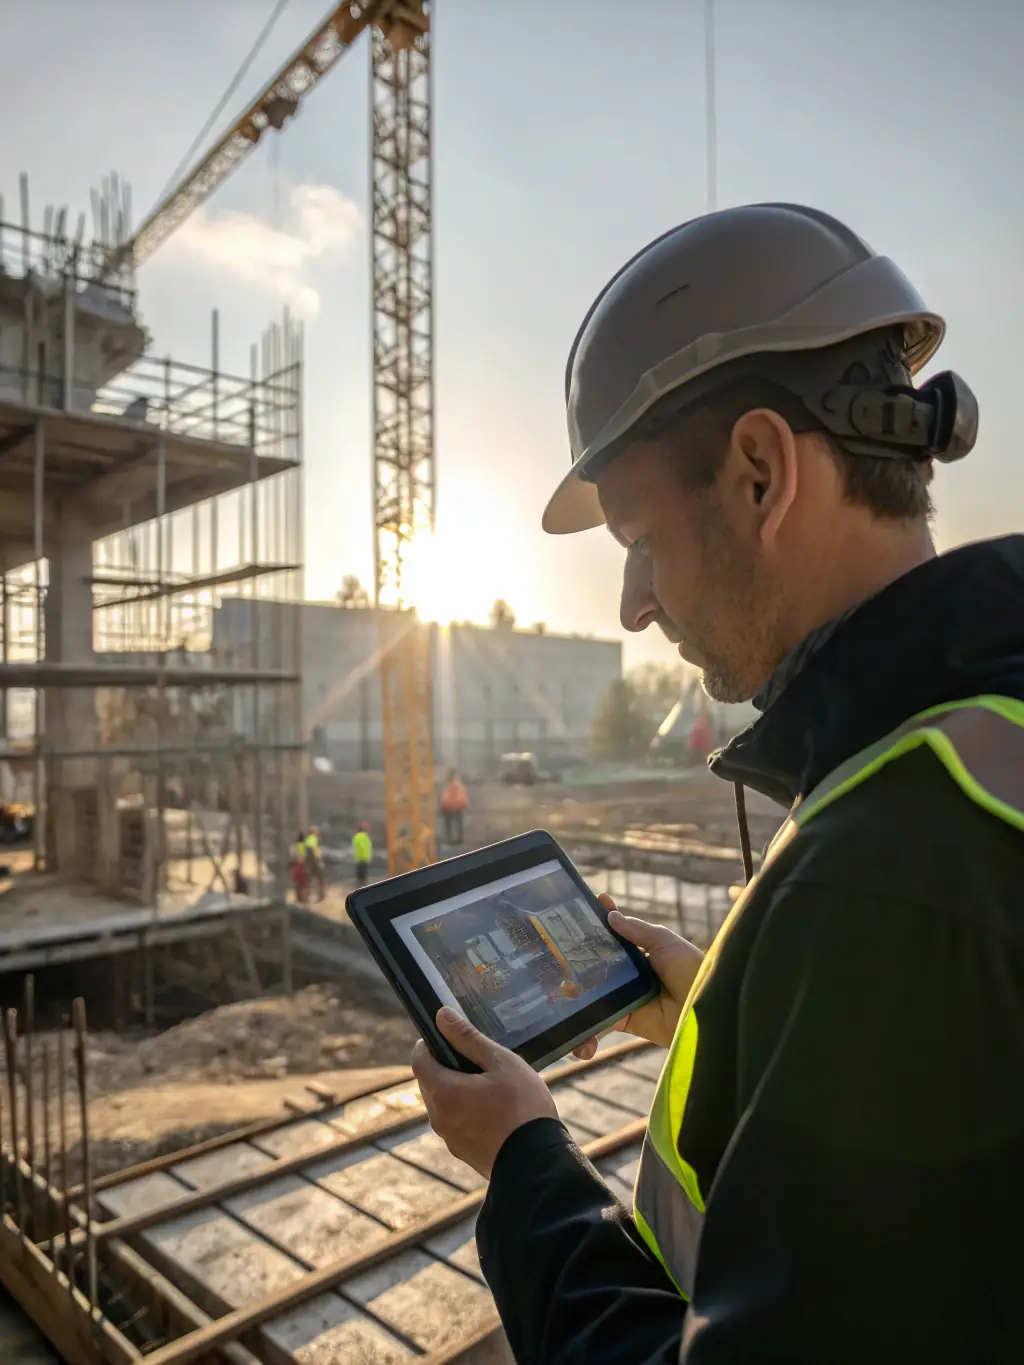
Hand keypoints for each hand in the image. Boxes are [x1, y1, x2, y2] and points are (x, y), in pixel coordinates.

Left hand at [411, 1006, 557, 1177]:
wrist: (537, 1162)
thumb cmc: (522, 1107)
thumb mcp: (501, 1062)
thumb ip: (468, 1038)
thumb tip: (442, 1016)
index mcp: (443, 1091)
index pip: (419, 1060)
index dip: (429, 1044)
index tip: (448, 1037)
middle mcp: (439, 1117)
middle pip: (430, 1082)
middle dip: (446, 1067)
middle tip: (478, 1061)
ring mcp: (450, 1138)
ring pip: (443, 1104)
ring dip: (457, 1091)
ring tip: (491, 1087)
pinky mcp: (463, 1152)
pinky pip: (456, 1123)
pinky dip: (466, 1112)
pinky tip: (495, 1111)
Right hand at [571, 896, 703, 1057]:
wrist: (705, 1009)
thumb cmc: (691, 970)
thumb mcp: (664, 942)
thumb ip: (637, 930)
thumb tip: (611, 914)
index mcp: (641, 953)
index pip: (613, 938)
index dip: (595, 927)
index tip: (575, 913)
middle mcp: (631, 975)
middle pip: (598, 966)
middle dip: (575, 963)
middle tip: (553, 957)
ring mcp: (626, 998)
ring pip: (593, 994)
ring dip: (574, 995)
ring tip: (558, 992)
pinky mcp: (624, 1021)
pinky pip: (600, 1022)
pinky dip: (586, 1031)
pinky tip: (573, 1026)